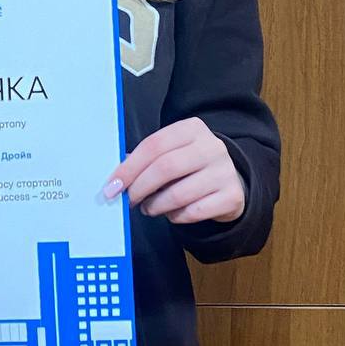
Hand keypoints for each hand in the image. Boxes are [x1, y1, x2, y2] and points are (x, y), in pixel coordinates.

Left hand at [102, 117, 244, 225]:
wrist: (229, 181)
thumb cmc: (189, 167)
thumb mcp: (171, 153)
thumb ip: (146, 160)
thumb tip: (116, 179)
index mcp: (192, 128)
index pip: (154, 145)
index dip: (129, 167)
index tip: (112, 186)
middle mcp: (211, 146)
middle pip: (165, 168)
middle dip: (140, 187)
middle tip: (128, 200)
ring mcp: (224, 171)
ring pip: (178, 194)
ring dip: (155, 206)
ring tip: (149, 208)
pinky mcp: (232, 196)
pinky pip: (193, 212)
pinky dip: (175, 217)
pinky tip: (171, 213)